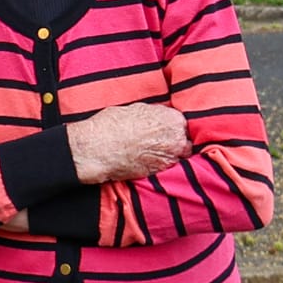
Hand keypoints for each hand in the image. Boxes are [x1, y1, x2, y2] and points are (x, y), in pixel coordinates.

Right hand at [66, 102, 188, 183]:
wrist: (98, 149)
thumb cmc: (111, 125)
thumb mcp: (135, 109)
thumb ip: (154, 114)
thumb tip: (158, 116)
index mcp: (172, 119)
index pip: (182, 123)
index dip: (172, 127)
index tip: (164, 129)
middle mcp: (176, 139)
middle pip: (185, 141)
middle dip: (174, 141)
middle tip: (160, 141)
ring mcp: (170, 158)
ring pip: (179, 157)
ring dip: (171, 155)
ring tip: (154, 152)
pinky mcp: (159, 173)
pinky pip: (167, 168)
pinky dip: (161, 165)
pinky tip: (147, 160)